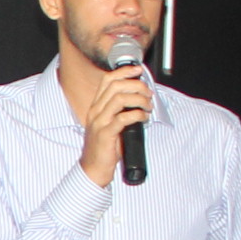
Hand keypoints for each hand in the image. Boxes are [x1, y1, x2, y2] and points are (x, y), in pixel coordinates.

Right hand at [76, 64, 153, 184]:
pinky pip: (123, 118)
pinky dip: (137, 114)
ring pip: (120, 99)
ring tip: (147, 106)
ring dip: (139, 99)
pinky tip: (143, 117)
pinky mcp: (106, 134)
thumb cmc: (104, 147)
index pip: (107, 81)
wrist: (93, 168)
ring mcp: (99, 122)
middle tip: (147, 93)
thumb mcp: (109, 124)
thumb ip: (119, 111)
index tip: (137, 71)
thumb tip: (138, 99)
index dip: (124, 72)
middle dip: (136, 85)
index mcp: (96, 107)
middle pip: (116, 86)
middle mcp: (96, 112)